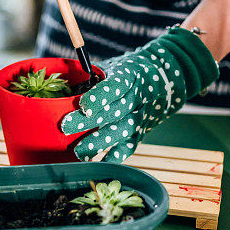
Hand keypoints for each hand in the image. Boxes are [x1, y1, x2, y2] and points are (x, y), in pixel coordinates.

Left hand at [61, 27, 218, 161]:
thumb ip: (92, 77)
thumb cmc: (128, 72)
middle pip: (115, 110)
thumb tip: (62, 92)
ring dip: (99, 142)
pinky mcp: (142, 131)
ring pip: (122, 130)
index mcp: (130, 74)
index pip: (116, 85)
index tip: (83, 104)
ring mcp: (142, 115)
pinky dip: (114, 157)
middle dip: (89, 121)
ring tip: (78, 151)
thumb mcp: (114, 66)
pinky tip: (97, 164)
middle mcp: (139, 96)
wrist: (166, 79)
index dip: (100, 96)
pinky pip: (129, 147)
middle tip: (65, 126)